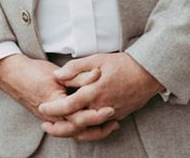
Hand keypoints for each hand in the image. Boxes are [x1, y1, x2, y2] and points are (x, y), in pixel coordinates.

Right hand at [0, 54, 112, 129]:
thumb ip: (77, 77)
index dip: (96, 115)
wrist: (13, 76)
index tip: (110, 108)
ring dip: (92, 131)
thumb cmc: (34, 72)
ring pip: (74, 133)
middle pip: (79, 131)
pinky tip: (92, 122)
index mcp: (55, 105)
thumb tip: (97, 75)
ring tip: (108, 124)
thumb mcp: (57, 73)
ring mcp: (51, 120)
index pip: (79, 118)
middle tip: (114, 120)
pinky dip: (82, 127)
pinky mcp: (51, 119)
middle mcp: (53, 117)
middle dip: (98, 128)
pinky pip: (68, 129)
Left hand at [38, 52, 162, 140]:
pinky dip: (87, 129)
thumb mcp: (96, 59)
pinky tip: (78, 126)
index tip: (42, 108)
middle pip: (76, 123)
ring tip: (58, 127)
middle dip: (58, 126)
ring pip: (87, 129)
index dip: (54, 108)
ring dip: (71, 130)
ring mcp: (110, 114)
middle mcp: (101, 107)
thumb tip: (58, 76)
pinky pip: (99, 127)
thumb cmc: (121, 64)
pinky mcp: (117, 116)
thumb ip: (75, 68)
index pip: (69, 105)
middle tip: (45, 124)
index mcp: (94, 92)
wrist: (146, 74)